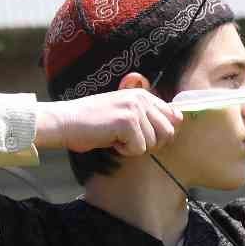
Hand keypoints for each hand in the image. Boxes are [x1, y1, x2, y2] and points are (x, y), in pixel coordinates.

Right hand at [37, 89, 183, 156]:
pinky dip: (124, 151)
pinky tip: (110, 140)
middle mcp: (142, 98)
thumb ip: (149, 117)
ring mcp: (135, 109)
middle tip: (129, 140)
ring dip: (134, 147)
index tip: (142, 135)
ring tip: (116, 137)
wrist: (66, 122)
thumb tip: (177, 123)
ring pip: (153, 143)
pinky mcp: (127, 122)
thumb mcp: (125, 114)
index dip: (161, 132)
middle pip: (168, 132)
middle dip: (151, 143)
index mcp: (143, 94)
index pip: (174, 116)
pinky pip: (139, 149)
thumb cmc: (93, 123)